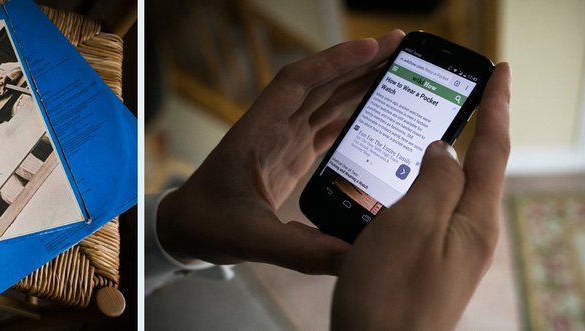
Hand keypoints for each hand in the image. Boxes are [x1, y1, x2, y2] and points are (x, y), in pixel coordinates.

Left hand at [156, 30, 404, 274]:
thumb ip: (301, 250)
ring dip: (360, 85)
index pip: (298, 83)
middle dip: (360, 63)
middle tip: (400, 47)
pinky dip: (351, 117)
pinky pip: (326, 127)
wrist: (184, 230)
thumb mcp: (253, 240)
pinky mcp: (291, 156)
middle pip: (321, 84)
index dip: (335, 61)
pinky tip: (378, 115)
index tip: (372, 47)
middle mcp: (273, 129)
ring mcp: (283, 140)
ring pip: (326, 102)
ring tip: (398, 71)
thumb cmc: (207, 225)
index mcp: (258, 134)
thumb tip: (355, 257)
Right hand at [332, 63, 510, 328]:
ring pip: (446, 192)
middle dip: (473, 130)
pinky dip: (413, 190)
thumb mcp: (411, 227)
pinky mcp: (424, 267)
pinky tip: (390, 189)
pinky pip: (425, 215)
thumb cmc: (389, 299)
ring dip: (436, 160)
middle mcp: (468, 237)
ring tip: (420, 135)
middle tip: (464, 97)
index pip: (493, 149)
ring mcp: (447, 254)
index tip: (500, 73)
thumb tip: (444, 150)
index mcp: (473, 222)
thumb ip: (433, 181)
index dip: (497, 106)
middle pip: (476, 170)